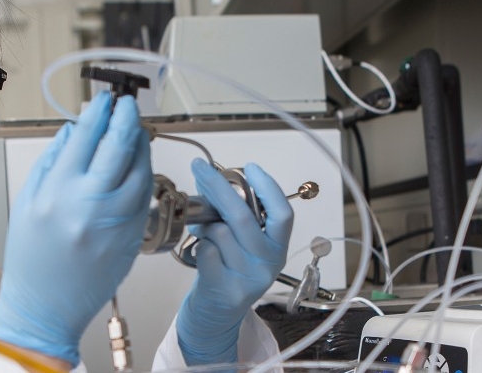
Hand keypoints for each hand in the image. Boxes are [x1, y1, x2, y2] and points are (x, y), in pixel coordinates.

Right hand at [0, 92, 152, 364]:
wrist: (45, 306)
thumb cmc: (32, 259)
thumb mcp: (27, 203)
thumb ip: (52, 162)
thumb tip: (73, 130)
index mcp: (57, 191)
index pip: (86, 136)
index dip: (100, 112)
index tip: (105, 101)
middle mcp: (89, 203)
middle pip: (120, 146)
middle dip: (127, 119)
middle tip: (128, 106)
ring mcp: (116, 220)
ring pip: (140, 169)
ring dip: (141, 144)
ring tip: (136, 131)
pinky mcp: (132, 235)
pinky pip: (145, 195)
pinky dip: (144, 173)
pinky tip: (139, 163)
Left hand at [177, 159, 293, 364]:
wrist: (217, 315)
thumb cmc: (229, 270)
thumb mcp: (246, 246)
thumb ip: (240, 218)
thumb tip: (213, 180)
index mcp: (278, 248)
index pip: (283, 214)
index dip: (268, 188)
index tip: (251, 167)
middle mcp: (268, 263)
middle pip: (243, 216)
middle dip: (218, 187)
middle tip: (200, 168)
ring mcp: (248, 278)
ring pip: (220, 232)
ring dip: (205, 226)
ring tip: (204, 233)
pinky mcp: (226, 289)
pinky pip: (206, 251)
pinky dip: (199, 246)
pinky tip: (202, 253)